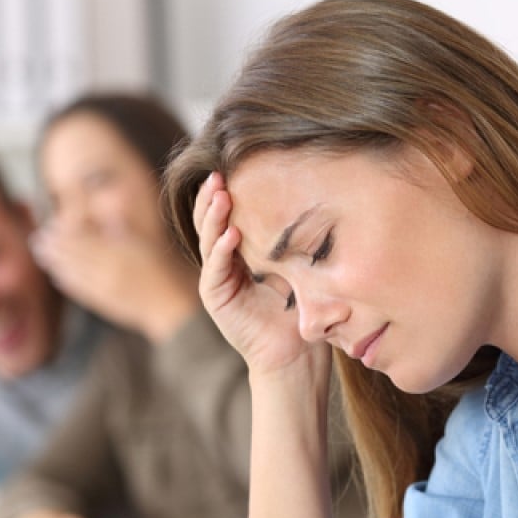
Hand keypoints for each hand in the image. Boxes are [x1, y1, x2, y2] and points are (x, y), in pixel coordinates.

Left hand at [33, 217, 197, 342]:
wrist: (168, 306)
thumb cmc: (162, 270)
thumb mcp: (145, 242)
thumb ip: (123, 226)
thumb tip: (106, 206)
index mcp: (117, 252)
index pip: (83, 239)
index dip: (65, 231)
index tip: (52, 223)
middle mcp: (106, 270)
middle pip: (73, 255)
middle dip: (54, 245)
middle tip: (38, 237)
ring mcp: (102, 288)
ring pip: (71, 272)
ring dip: (54, 261)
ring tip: (41, 252)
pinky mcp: (102, 303)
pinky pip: (78, 289)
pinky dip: (65, 280)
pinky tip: (57, 274)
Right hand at [193, 172, 331, 381]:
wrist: (298, 352)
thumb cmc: (303, 307)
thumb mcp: (298, 263)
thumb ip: (290, 238)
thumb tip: (308, 195)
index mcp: (243, 250)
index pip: (228, 214)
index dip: (227, 191)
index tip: (235, 166)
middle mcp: (226, 261)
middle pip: (211, 221)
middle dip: (212, 196)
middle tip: (219, 172)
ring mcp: (217, 279)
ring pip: (208, 240)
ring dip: (212, 217)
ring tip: (220, 194)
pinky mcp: (216, 298)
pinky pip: (215, 269)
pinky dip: (221, 250)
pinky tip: (230, 232)